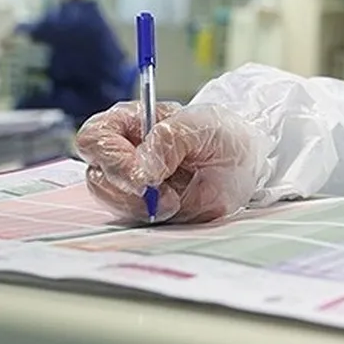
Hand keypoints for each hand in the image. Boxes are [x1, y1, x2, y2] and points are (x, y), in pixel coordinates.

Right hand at [76, 102, 263, 223]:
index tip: (143, 178)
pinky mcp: (142, 209)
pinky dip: (152, 219)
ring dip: (141, 207)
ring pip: (111, 203)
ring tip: (175, 200)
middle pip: (97, 177)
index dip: (111, 159)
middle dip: (128, 191)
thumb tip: (142, 171)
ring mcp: (130, 184)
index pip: (95, 138)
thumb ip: (169, 140)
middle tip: (165, 195)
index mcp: (130, 123)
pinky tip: (175, 208)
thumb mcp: (203, 125)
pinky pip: (131, 221)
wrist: (248, 166)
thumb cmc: (222, 135)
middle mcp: (123, 153)